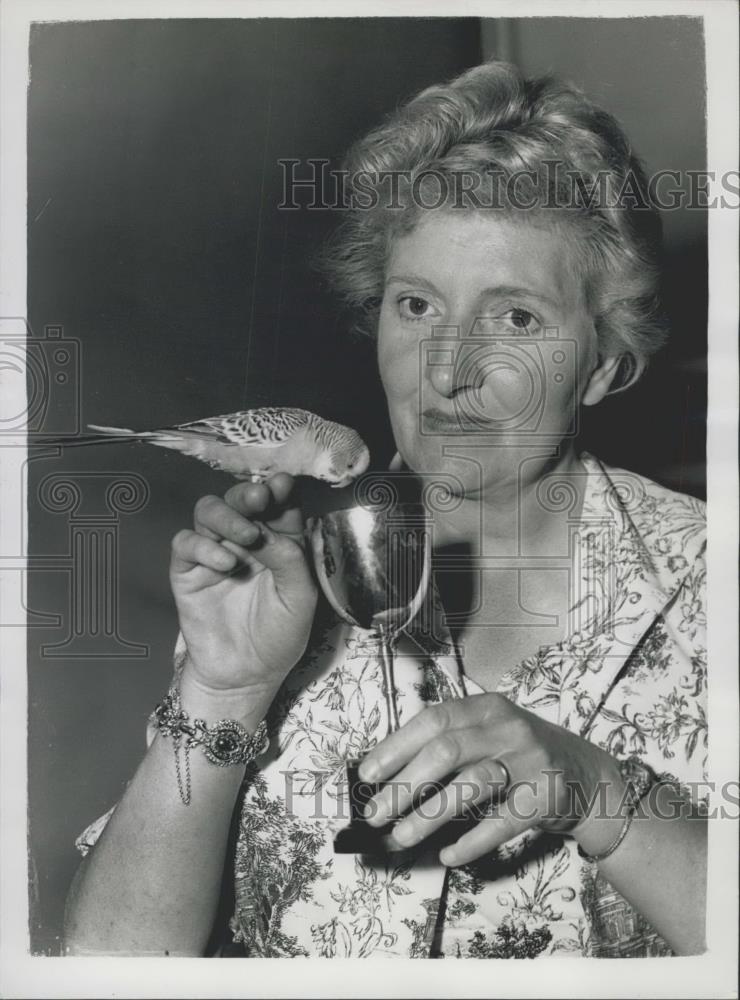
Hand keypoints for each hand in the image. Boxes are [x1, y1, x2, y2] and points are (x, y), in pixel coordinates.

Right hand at [169, 473, 316, 696]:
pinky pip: (185, 543)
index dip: (279, 490)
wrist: (246, 675)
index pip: (277, 504)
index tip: (284, 485)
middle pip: (239, 500)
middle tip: (261, 499)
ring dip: (228, 516)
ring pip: (208, 511)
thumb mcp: (299, 598)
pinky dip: (203, 546)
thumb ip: (289, 559)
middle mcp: (245, 540)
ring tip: (247, 536)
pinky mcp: (188, 571)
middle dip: (249, 494)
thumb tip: (266, 528)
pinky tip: (225, 563)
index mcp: (278, 541)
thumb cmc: (278, 637)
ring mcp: (213, 552)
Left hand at [357, 694, 623, 865]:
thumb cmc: (521, 755)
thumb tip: (389, 776)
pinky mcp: (545, 799)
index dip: (395, 746)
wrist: (586, 775)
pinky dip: (470, 843)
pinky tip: (447, 854)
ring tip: (400, 838)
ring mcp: (529, 762)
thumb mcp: (490, 733)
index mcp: (486, 707)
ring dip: (427, 816)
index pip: (433, 720)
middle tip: (375, 813)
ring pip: (470, 786)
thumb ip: (450, 744)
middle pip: (446, 752)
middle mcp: (507, 728)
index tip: (367, 774)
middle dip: (404, 785)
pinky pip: (500, 824)